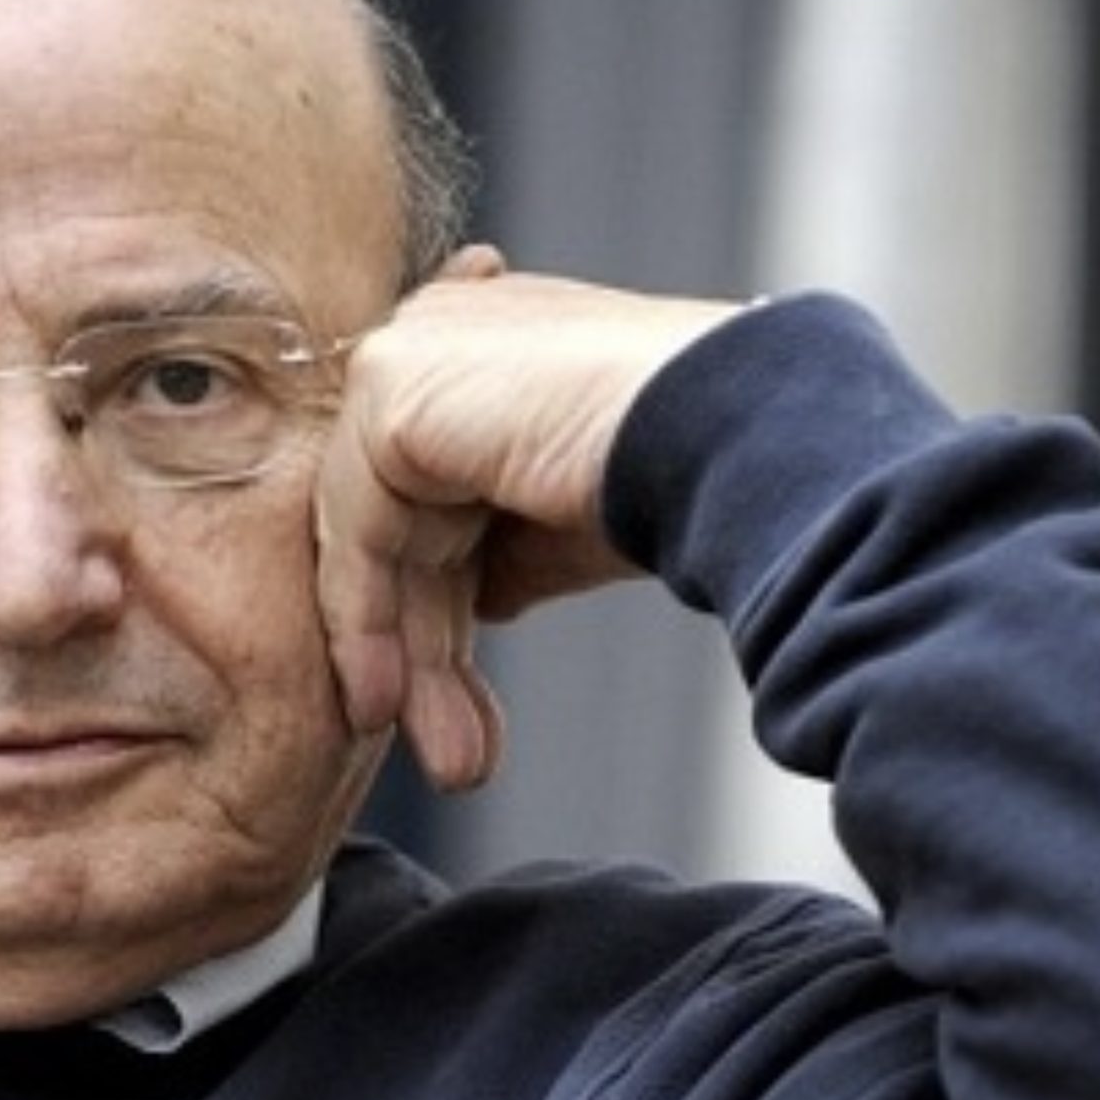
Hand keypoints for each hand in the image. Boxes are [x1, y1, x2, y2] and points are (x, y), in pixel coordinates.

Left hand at [315, 253, 735, 789]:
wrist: (739, 435)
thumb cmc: (693, 466)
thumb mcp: (572, 522)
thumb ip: (508, 547)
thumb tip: (476, 597)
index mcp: (487, 346)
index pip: (433, 498)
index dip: (442, 612)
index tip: (462, 710)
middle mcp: (440, 336)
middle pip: (404, 528)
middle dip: (429, 655)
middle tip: (458, 755)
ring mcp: (409, 356)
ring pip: (376, 542)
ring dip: (409, 664)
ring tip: (453, 762)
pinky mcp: (391, 391)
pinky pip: (360, 533)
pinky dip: (368, 627)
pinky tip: (389, 702)